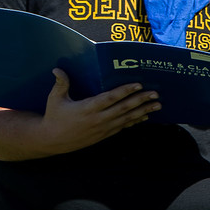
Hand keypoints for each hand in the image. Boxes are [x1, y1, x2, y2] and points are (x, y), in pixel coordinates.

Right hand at [39, 68, 157, 151]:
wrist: (52, 140)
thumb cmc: (54, 117)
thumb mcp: (55, 99)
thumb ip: (61, 84)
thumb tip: (57, 69)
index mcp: (87, 108)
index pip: (110, 98)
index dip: (125, 91)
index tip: (138, 85)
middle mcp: (98, 118)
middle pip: (123, 108)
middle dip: (140, 100)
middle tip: (155, 94)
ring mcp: (103, 128)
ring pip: (127, 118)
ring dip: (143, 111)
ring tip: (157, 105)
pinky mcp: (104, 134)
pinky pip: (123, 126)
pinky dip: (135, 121)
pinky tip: (145, 116)